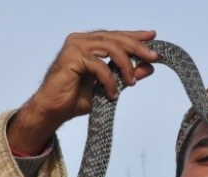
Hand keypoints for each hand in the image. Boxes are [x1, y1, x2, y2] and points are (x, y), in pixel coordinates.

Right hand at [8, 30, 158, 154]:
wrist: (53, 110)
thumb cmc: (76, 98)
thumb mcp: (109, 86)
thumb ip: (127, 75)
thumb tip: (149, 68)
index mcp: (89, 43)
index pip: (116, 36)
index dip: (135, 36)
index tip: (153, 37)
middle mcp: (81, 40)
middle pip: (116, 38)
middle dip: (138, 47)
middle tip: (154, 57)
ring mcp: (75, 46)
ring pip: (111, 47)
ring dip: (126, 65)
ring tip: (131, 82)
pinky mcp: (71, 57)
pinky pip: (100, 66)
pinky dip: (109, 81)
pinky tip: (111, 94)